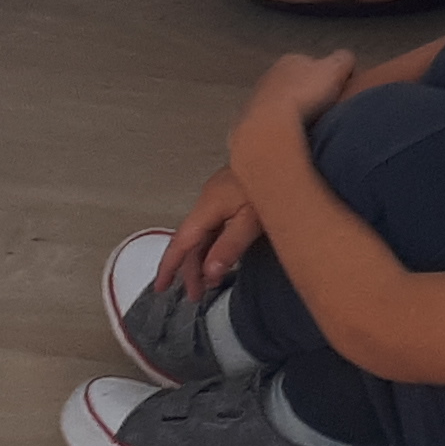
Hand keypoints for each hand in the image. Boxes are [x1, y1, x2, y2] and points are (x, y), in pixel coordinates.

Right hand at [163, 168, 265, 292]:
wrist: (284, 150)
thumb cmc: (273, 180)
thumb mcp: (252, 220)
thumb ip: (229, 247)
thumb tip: (209, 273)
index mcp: (208, 204)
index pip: (181, 241)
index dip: (169, 266)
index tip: (160, 287)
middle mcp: (209, 198)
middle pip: (192, 240)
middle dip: (190, 269)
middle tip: (195, 295)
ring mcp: (219, 194)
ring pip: (203, 232)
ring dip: (203, 258)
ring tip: (209, 282)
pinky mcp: (231, 192)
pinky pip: (214, 224)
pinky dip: (213, 244)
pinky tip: (220, 256)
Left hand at [241, 48, 360, 141]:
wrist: (270, 126)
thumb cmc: (306, 93)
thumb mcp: (335, 70)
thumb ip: (344, 60)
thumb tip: (347, 61)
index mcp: (291, 60)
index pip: (311, 63)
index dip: (324, 76)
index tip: (335, 91)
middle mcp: (270, 75)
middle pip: (293, 84)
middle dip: (305, 94)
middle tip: (322, 111)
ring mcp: (255, 100)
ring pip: (278, 105)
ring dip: (290, 114)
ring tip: (306, 129)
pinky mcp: (246, 124)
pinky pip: (268, 125)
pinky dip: (278, 130)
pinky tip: (288, 140)